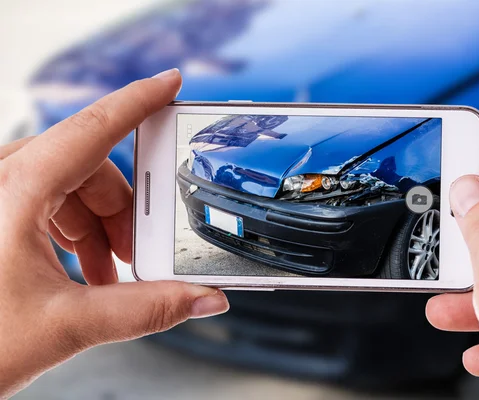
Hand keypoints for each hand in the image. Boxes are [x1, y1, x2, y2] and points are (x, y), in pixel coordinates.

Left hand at [0, 69, 228, 396]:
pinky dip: (76, 231)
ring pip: (69, 186)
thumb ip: (146, 310)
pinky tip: (85, 270)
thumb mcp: (65, 324)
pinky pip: (47, 202)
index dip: (140, 101)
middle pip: (88, 166)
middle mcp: (0, 180)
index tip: (171, 83)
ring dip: (100, 226)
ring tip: (110, 272)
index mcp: (14, 189)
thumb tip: (204, 299)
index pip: (93, 128)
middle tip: (141, 249)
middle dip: (123, 209)